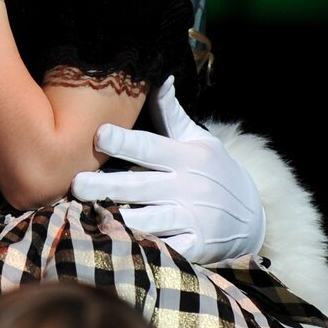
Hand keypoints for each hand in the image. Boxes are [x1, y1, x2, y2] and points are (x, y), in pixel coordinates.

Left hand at [71, 77, 264, 264]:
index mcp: (187, 157)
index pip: (151, 147)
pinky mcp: (193, 248)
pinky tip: (113, 244)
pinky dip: (139, 247)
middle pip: (139, 187)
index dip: (125, 141)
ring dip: (116, 219)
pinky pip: (161, 249)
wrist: (252, 217)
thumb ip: (172, 113)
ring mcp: (191, 220)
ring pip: (146, 221)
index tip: (99, 134)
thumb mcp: (200, 140)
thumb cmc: (215, 172)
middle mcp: (188, 188)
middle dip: (104, 186)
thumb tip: (158, 77)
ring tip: (86, 215)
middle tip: (75, 184)